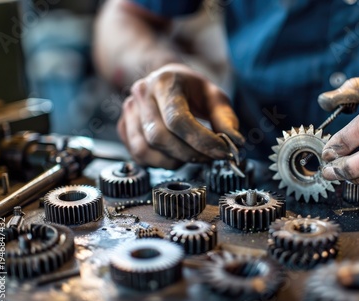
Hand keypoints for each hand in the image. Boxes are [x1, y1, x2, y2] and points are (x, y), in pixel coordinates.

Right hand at [118, 63, 243, 167]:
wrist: (166, 80)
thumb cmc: (192, 90)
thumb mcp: (215, 97)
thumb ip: (225, 119)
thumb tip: (235, 143)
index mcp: (164, 81)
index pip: (177, 119)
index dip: (201, 141)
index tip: (221, 151)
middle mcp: (141, 94)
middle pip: (160, 136)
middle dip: (189, 154)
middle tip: (211, 157)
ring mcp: (129, 111)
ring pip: (146, 149)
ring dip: (175, 160)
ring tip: (194, 155)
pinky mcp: (124, 128)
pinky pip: (139, 155)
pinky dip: (161, 162)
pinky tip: (177, 156)